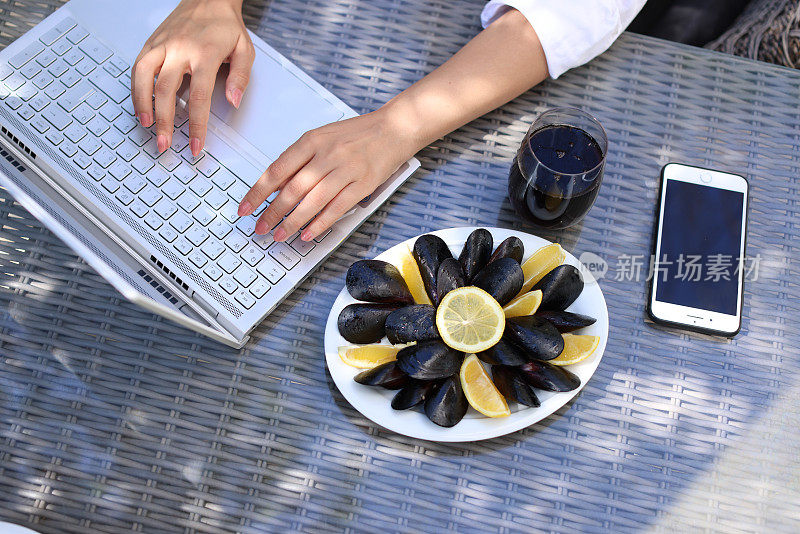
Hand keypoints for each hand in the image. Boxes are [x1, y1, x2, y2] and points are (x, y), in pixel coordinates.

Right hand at [131, 0, 253, 155]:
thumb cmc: (225, 26)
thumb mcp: (244, 50)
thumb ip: (240, 77)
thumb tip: (233, 101)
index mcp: (205, 53)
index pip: (199, 96)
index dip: (196, 125)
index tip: (195, 144)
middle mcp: (180, 48)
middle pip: (167, 90)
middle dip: (165, 121)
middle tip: (164, 144)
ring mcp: (162, 44)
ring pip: (143, 76)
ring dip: (142, 104)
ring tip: (147, 126)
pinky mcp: (151, 42)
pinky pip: (137, 67)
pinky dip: (136, 88)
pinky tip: (141, 105)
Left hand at [238, 108, 419, 241]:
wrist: (394, 128)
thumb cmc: (357, 134)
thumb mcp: (323, 137)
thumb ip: (300, 159)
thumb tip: (275, 186)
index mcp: (312, 140)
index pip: (277, 169)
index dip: (257, 192)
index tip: (245, 208)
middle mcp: (327, 154)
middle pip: (292, 189)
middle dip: (272, 212)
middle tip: (260, 228)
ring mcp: (346, 170)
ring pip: (312, 201)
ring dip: (293, 222)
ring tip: (280, 235)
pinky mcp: (363, 184)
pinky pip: (337, 208)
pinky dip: (320, 223)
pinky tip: (308, 233)